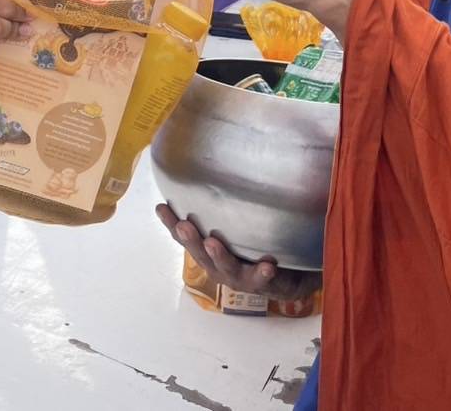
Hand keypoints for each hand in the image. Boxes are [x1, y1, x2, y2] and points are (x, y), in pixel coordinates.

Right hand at [156, 204, 321, 300]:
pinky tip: (267, 265)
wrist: (290, 276)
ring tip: (212, 242)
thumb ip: (224, 207)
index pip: (186, 239)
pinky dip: (262, 273)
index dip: (171, 224)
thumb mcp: (237, 226)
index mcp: (210, 253)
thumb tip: (211, 165)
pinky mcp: (266, 284)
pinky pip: (264, 279)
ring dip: (220, 256)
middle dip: (191, 241)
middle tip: (183, 225)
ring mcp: (242, 278)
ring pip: (227, 269)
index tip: (160, 207)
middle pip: (201, 255)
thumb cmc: (256, 247)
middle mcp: (221, 268)